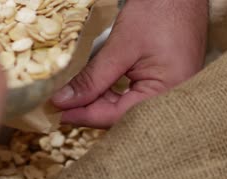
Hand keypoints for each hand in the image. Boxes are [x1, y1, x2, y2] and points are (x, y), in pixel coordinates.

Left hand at [51, 0, 207, 127]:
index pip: (116, 117)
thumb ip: (92, 79)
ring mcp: (167, 93)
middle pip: (120, 117)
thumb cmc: (157, 13)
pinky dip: (109, 94)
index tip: (57, 114)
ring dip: (96, 102)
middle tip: (58, 106)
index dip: (83, 116)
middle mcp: (170, 100)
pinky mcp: (160, 85)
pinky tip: (91, 90)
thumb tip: (63, 102)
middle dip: (88, 110)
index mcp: (166, 94)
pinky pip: (131, 98)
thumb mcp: (120, 47)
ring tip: (70, 97)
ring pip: (123, 109)